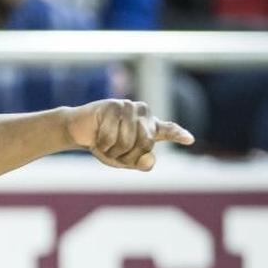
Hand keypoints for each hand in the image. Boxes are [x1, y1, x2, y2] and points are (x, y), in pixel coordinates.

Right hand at [65, 99, 193, 170]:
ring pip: (127, 140)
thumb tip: (150, 159)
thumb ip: (139, 163)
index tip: (189, 139)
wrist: (79, 131)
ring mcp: (128, 107)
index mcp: (149, 127)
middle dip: (128, 154)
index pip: (167, 130)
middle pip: (146, 142)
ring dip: (113, 150)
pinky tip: (96, 137)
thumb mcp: (123, 160)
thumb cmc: (104, 145)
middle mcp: (143, 114)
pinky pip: (110, 135)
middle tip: (115, 154)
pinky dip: (101, 144)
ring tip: (105, 144)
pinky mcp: (111, 105)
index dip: (178, 134)